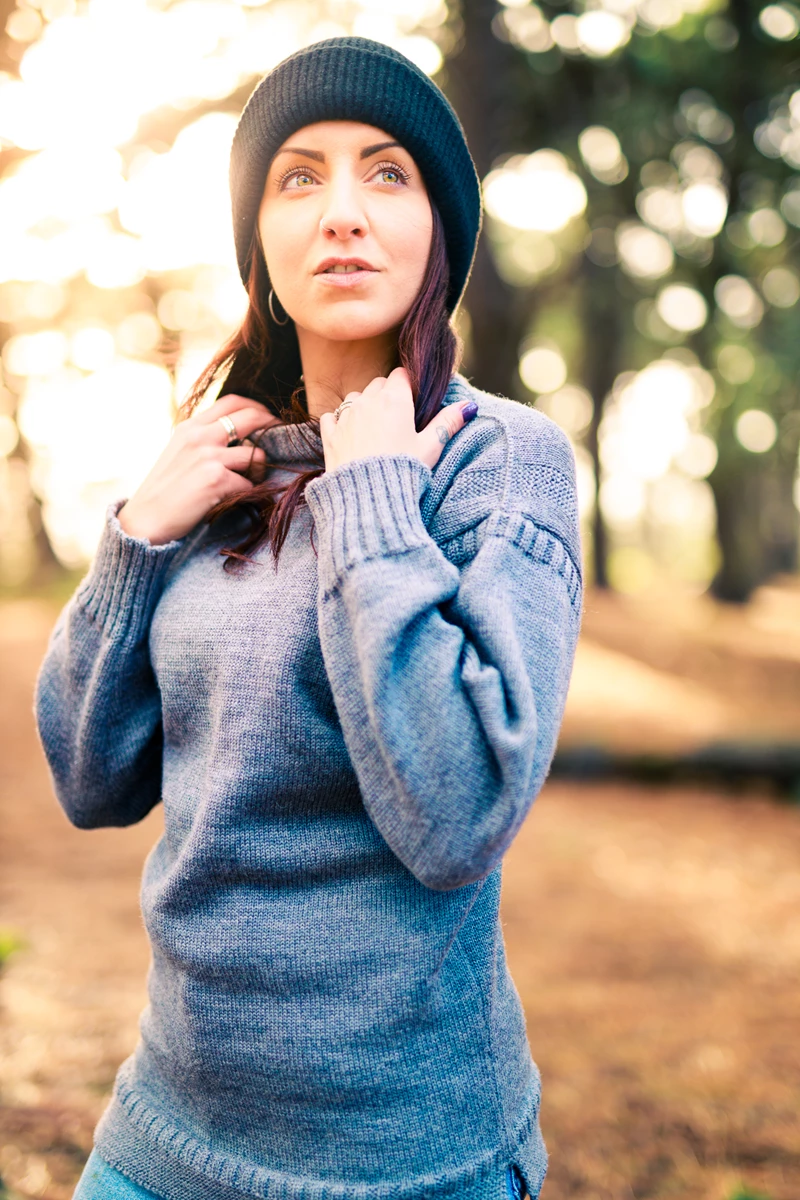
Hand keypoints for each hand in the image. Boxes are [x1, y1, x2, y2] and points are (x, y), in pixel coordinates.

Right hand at [117, 395, 281, 545]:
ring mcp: (208, 456)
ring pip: (256, 455)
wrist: (145, 520)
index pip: (232, 401)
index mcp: (190, 427)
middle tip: (281, 441)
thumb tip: (240, 436)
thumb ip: (203, 439)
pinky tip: (233, 500)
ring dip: (258, 471)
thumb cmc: (164, 491)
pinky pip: (248, 484)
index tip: (267, 419)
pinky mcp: (216, 480)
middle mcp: (199, 436)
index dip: (256, 407)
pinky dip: (247, 494)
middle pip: (251, 418)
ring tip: (246, 483)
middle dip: (272, 427)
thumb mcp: (178, 452)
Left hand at [318, 367, 477, 472]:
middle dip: (388, 394)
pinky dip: (340, 421)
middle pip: (379, 383)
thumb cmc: (403, 471)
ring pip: (355, 397)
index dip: (409, 386)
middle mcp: (367, 401)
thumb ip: (448, 423)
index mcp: (395, 399)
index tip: (415, 402)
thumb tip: (468, 406)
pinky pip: (332, 416)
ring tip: (375, 428)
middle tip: (399, 419)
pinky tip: (350, 435)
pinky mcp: (330, 434)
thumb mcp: (431, 447)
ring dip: (364, 405)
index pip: (402, 374)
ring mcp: (345, 416)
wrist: (367, 498)